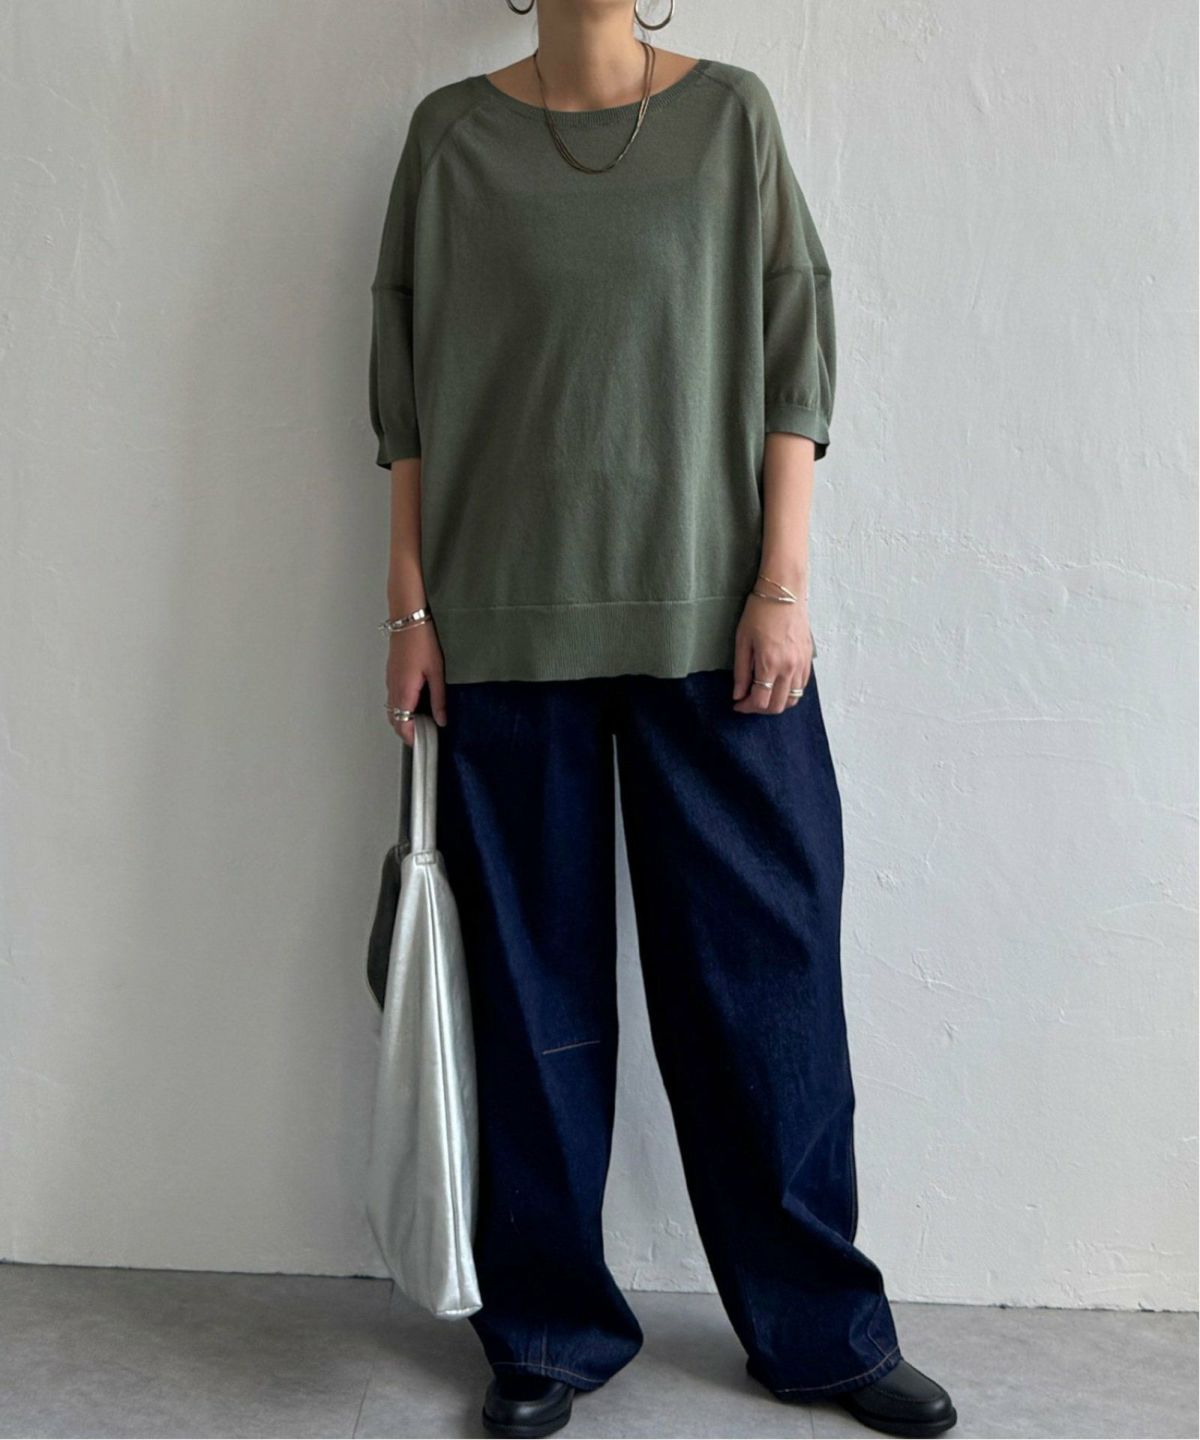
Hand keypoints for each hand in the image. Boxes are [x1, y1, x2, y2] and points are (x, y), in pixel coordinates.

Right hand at [386, 622, 446, 745]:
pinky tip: (418, 703)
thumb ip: (439, 699)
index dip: (412, 738)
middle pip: (395, 720)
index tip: (425, 743)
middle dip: (408, 731)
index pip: (402, 725)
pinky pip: (393, 697)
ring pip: (393, 709)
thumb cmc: (422, 641)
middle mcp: (393, 688)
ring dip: (404, 719)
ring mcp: (390, 681)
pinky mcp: (392, 674)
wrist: (408, 619)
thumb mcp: (437, 672)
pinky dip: (402, 707)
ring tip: (424, 721)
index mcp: (404, 691)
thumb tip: (441, 720)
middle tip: (426, 735)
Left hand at [732, 593, 813, 714]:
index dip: (746, 707)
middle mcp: (789, 668)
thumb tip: (738, 695)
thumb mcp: (743, 641)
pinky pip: (802, 686)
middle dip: (760, 709)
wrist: (785, 592)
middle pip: (777, 706)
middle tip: (748, 701)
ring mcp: (801, 664)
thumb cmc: (760, 612)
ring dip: (776, 703)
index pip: (760, 701)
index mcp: (769, 664)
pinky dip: (789, 692)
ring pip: (792, 699)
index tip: (737, 704)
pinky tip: (777, 685)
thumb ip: (741, 671)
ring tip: (763, 695)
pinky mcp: (808, 659)